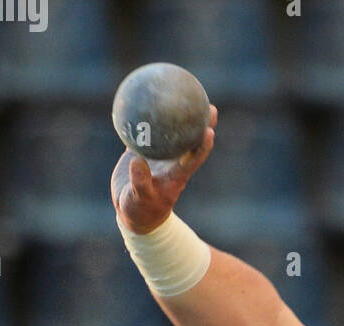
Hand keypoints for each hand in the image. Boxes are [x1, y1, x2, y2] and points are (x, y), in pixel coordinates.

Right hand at [110, 104, 216, 234]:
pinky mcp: (142, 152)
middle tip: (210, 105)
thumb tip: (139, 162)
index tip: (210, 131)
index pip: (194, 159)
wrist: (132, 214)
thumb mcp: (138, 200)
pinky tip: (143, 99)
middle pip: (190, 141)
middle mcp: (172, 164)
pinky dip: (147, 118)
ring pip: (172, 134)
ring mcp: (159, 157)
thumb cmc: (140, 211)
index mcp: (175, 176)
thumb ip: (140, 183)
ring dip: (180, 117)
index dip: (202, 146)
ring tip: (186, 95)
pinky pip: (146, 132)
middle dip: (201, 124)